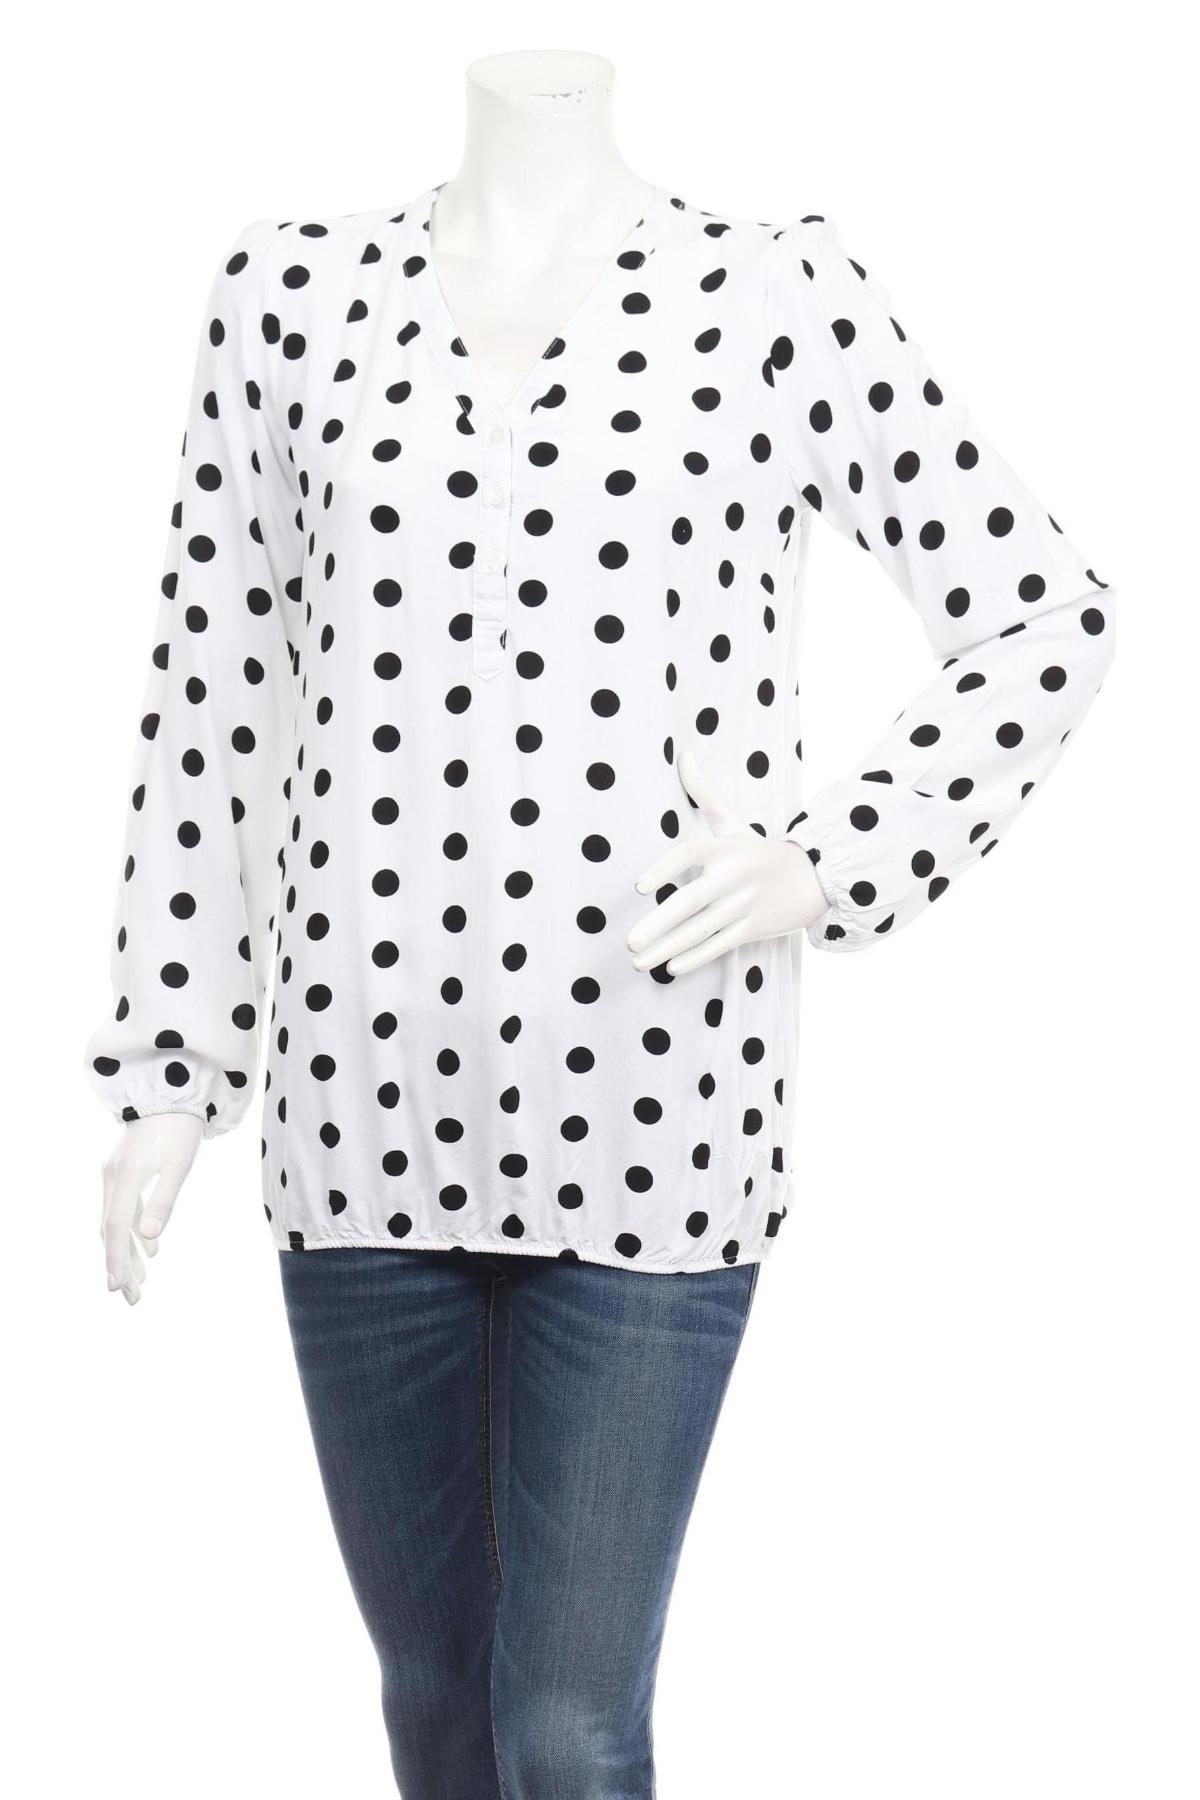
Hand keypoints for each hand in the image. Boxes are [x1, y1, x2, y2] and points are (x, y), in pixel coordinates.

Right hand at [100, 1114, 202, 1303]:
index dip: (116, 1259)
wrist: (170, 1089)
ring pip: (116, 1220)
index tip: (116, 1288)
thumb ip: (165, 1199)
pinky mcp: (122, 1169)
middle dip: (121, 1264)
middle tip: (131, 1298)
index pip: (116, 1228)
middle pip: (112, 1230)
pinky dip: (133, 1229)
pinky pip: (123, 1207)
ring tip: (140, 1281)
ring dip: (127, 1251)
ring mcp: (115, 1172)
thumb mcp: (180, 1164)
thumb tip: (150, 1237)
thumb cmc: (180, 1126)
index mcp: (127, 1176)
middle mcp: (113, 1176)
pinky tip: (150, 1247)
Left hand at [626, 749, 829, 976]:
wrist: (814, 877)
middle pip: (690, 902)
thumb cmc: (761, 851)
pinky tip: (672, 969)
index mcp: (724, 849)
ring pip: (700, 930)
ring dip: (668, 949)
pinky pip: (720, 945)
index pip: (688, 855)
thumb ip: (704, 794)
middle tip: (629, 941)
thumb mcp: (735, 823)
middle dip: (658, 925)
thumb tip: (683, 754)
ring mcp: (744, 905)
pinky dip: (697, 958)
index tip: (639, 888)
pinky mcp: (754, 928)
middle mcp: (733, 877)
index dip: (663, 869)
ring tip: (638, 961)